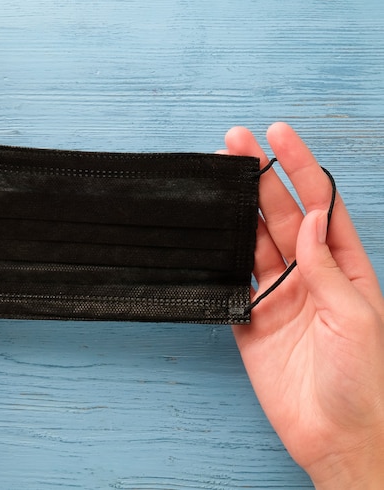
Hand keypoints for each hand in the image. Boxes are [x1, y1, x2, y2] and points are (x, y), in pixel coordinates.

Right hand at [225, 123, 383, 488]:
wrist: (337, 437)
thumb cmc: (364, 382)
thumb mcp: (356, 317)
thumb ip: (327, 266)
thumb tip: (308, 217)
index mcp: (343, 266)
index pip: (318, 203)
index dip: (299, 167)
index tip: (278, 135)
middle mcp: (308, 273)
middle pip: (279, 212)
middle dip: (259, 175)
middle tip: (236, 142)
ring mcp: (277, 292)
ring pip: (252, 238)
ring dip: (236, 206)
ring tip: (219, 174)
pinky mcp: (250, 316)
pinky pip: (233, 276)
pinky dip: (221, 251)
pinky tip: (210, 228)